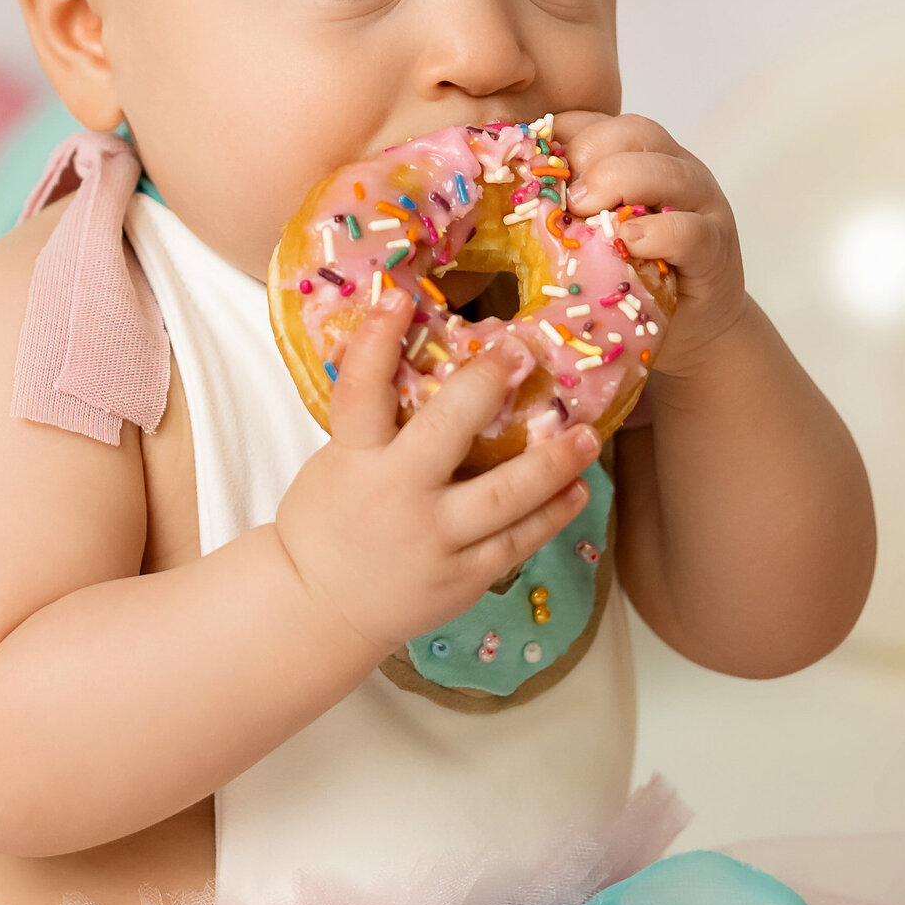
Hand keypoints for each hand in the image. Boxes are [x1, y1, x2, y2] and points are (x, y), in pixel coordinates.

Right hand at [274, 288, 599, 655]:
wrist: (315, 609)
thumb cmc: (325, 525)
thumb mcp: (335, 464)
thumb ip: (373, 425)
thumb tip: (409, 356)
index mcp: (355, 460)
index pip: (361, 389)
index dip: (378, 339)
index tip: (399, 296)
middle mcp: (396, 496)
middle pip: (445, 433)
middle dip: (485, 387)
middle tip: (522, 352)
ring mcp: (433, 540)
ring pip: (503, 497)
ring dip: (552, 462)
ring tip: (588, 435)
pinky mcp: (460, 577)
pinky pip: (516, 543)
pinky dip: (551, 516)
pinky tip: (577, 491)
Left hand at [554, 111, 746, 378]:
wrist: (690, 332)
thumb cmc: (628, 276)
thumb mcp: (587, 236)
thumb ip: (558, 209)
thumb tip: (490, 197)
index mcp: (637, 157)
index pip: (598, 121)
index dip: (561, 134)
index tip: (528, 166)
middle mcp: (674, 168)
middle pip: (635, 132)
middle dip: (590, 154)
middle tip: (562, 196)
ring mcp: (701, 205)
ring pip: (667, 169)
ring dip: (619, 183)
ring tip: (584, 212)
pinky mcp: (716, 249)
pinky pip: (691, 229)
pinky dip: (658, 232)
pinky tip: (629, 241)